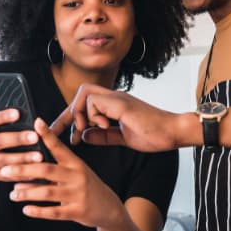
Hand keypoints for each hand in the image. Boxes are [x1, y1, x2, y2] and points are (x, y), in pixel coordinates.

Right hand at [0, 95, 44, 183]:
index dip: (3, 116)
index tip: (18, 112)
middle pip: (0, 141)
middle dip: (18, 139)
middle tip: (35, 136)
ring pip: (6, 161)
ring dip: (24, 159)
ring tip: (40, 156)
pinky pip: (10, 175)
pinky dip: (23, 175)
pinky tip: (36, 173)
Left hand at [3, 118, 125, 225]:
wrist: (109, 208)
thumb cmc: (87, 187)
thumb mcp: (76, 173)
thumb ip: (55, 168)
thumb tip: (24, 165)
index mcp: (75, 163)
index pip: (59, 147)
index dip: (47, 135)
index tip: (35, 123)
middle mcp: (77, 176)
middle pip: (47, 169)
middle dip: (24, 169)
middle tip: (5, 170)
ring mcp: (78, 194)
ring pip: (48, 192)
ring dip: (27, 192)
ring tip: (12, 194)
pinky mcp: (77, 211)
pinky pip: (54, 212)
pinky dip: (38, 211)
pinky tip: (26, 209)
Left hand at [53, 83, 187, 151]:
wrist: (173, 132)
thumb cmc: (154, 135)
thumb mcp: (123, 138)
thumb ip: (103, 136)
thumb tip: (85, 135)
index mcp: (115, 106)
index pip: (85, 105)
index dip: (68, 118)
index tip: (57, 132)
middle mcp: (114, 98)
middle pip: (81, 93)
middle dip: (69, 113)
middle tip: (71, 135)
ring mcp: (117, 98)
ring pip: (85, 94)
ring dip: (80, 114)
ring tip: (86, 130)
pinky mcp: (120, 103)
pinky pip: (94, 102)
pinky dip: (92, 116)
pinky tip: (103, 126)